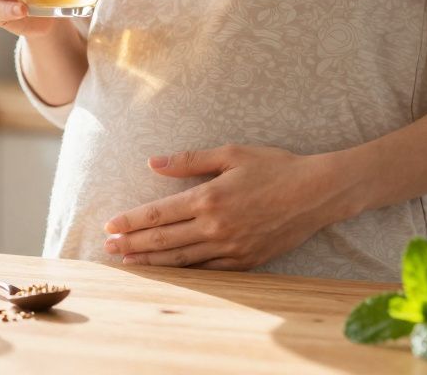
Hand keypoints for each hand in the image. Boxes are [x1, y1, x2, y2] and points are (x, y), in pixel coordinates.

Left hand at [102, 145, 362, 270]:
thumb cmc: (275, 167)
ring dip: (151, 262)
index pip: (159, 214)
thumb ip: (189, 160)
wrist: (317, 193)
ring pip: (182, 260)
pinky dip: (184, 272)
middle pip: (164, 241)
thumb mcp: (231, 153)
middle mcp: (216, 227)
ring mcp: (231, 248)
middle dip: (133, 245)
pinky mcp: (245, 261)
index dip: (132, 221)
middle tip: (108, 247)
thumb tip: (153, 163)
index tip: (110, 225)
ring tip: (128, 262)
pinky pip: (208, 271)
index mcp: (210, 198)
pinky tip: (168, 271)